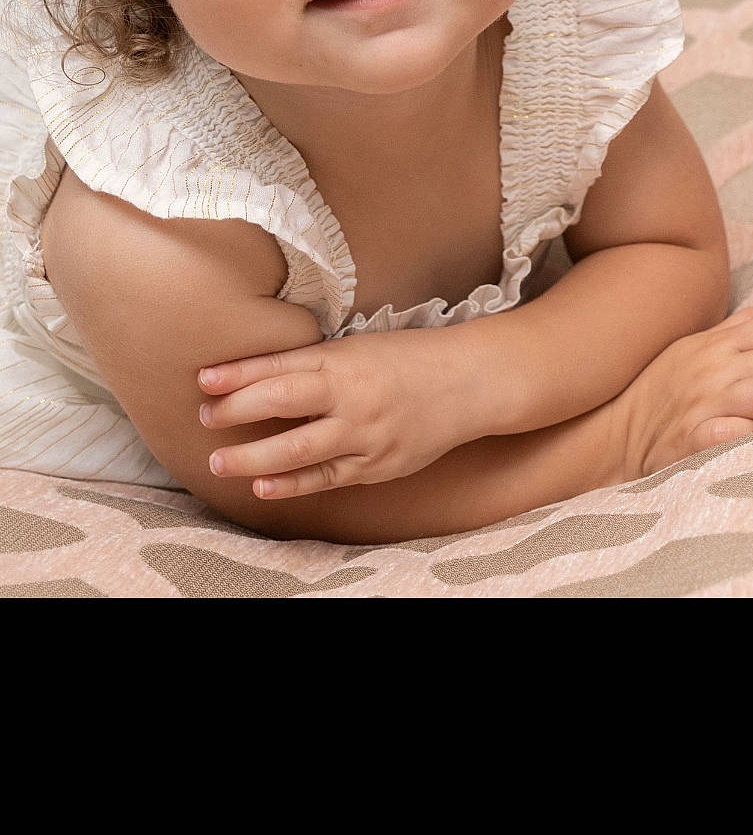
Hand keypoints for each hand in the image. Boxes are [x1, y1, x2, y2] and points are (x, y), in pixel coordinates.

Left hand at [198, 326, 485, 499]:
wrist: (467, 383)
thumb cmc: (406, 357)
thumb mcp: (358, 347)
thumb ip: (313, 362)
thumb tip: (254, 374)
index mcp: (344, 358)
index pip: (281, 365)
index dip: (238, 373)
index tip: (203, 379)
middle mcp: (352, 395)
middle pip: (283, 403)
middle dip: (237, 412)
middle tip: (204, 417)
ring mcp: (365, 434)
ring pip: (299, 450)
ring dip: (253, 458)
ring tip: (218, 461)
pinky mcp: (376, 466)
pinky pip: (326, 478)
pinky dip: (291, 484)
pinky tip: (263, 486)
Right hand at [618, 305, 752, 478]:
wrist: (614, 434)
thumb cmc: (662, 391)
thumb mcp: (696, 346)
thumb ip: (743, 327)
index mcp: (716, 343)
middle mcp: (712, 369)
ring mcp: (703, 404)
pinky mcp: (694, 440)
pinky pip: (739, 433)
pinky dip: (751, 438)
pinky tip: (745, 439)